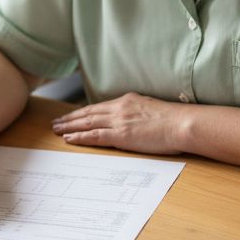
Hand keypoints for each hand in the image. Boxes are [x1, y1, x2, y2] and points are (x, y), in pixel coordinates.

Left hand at [51, 93, 185, 154]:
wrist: (183, 123)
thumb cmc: (175, 120)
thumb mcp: (152, 110)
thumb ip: (139, 113)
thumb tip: (134, 120)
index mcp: (128, 101)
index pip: (99, 107)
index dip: (83, 112)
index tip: (72, 116)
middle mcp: (119, 108)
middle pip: (88, 113)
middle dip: (71, 118)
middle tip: (56, 122)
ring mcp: (119, 121)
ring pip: (87, 123)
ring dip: (69, 126)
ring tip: (57, 130)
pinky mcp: (120, 135)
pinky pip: (94, 136)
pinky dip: (79, 137)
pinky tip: (69, 139)